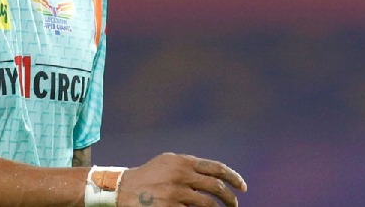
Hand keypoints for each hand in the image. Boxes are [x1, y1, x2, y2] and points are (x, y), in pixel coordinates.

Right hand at [116, 153, 246, 206]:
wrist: (123, 188)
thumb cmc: (148, 176)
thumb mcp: (167, 163)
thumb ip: (188, 165)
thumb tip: (215, 174)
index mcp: (182, 161)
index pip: (216, 168)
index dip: (233, 178)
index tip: (242, 188)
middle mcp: (180, 174)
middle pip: (216, 187)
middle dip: (229, 198)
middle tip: (233, 204)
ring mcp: (175, 192)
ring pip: (208, 204)